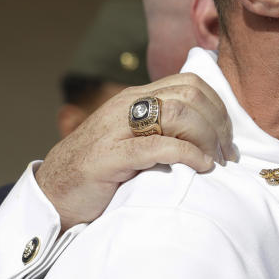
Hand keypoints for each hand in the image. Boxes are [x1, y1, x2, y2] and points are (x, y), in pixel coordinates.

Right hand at [35, 73, 234, 230]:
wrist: (53, 195)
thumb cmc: (103, 171)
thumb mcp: (135, 139)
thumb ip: (164, 127)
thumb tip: (212, 133)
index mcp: (136, 97)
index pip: (190, 83)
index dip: (218, 108)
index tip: (226, 138)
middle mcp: (126, 105)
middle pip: (190, 95)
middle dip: (217, 123)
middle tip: (225, 153)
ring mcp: (116, 128)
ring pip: (177, 113)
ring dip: (205, 138)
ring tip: (213, 161)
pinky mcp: (109, 156)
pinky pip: (158, 146)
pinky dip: (187, 154)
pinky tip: (199, 167)